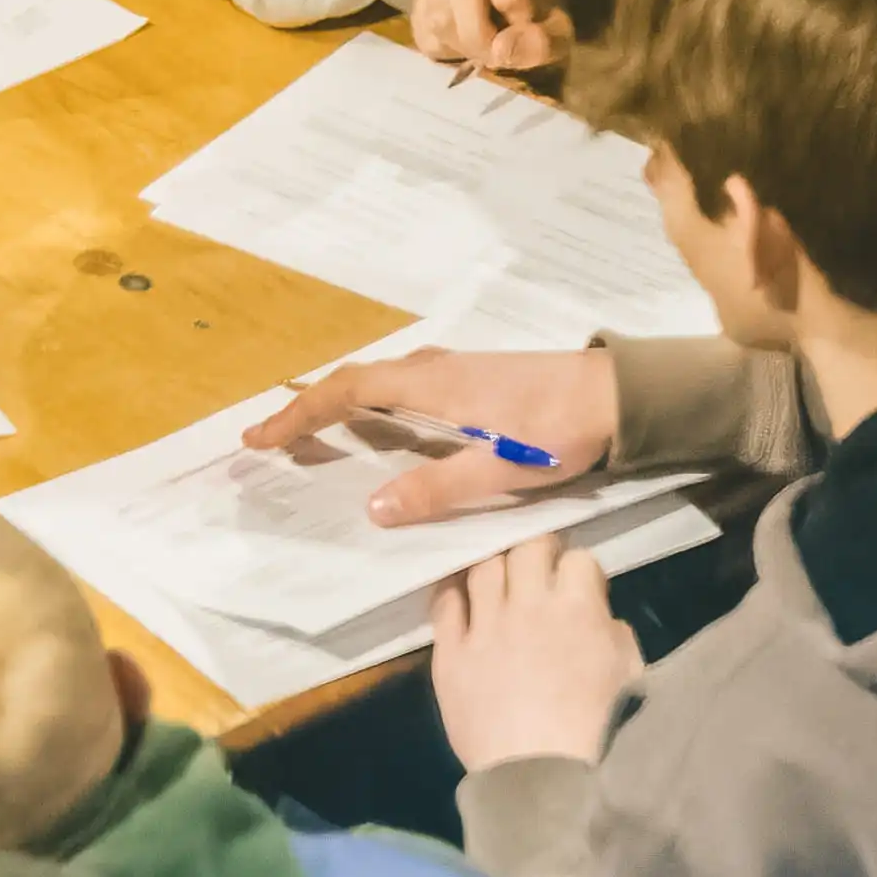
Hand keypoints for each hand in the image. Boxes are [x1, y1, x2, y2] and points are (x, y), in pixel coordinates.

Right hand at [240, 346, 616, 525]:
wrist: (616, 394)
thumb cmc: (557, 431)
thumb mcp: (499, 469)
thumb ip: (437, 487)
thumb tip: (372, 507)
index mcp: (431, 389)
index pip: (347, 393)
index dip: (300, 413)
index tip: (260, 436)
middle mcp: (434, 371)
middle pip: (354, 380)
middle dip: (307, 407)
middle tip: (270, 436)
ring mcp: (454, 370)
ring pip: (378, 379)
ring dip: (338, 401)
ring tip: (313, 429)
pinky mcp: (474, 377)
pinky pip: (400, 383)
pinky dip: (371, 399)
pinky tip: (382, 422)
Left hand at [426, 538, 638, 768]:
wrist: (543, 778)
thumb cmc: (597, 734)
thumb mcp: (630, 681)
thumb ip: (617, 638)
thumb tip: (602, 619)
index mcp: (578, 611)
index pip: (579, 560)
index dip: (580, 569)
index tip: (579, 582)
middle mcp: (528, 606)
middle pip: (526, 549)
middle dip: (538, 551)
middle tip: (539, 567)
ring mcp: (484, 627)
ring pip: (484, 568)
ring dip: (496, 567)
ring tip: (501, 579)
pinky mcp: (450, 652)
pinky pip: (444, 605)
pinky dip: (452, 594)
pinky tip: (459, 596)